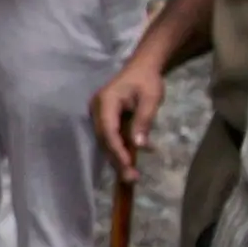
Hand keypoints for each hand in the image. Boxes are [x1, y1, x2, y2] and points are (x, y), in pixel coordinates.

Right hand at [92, 62, 166, 181]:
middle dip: (116, 160)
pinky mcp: (104, 120)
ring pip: (105, 142)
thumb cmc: (147, 81)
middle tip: (131, 179)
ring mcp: (98, 115)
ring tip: (131, 176)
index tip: (128, 166)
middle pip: (104, 140)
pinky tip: (130, 163)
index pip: (108, 131)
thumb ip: (143, 121)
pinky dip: (119, 151)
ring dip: (117, 159)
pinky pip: (109, 138)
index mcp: (106, 101)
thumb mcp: (151, 99)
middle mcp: (97, 110)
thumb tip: (139, 146)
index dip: (117, 150)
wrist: (141, 68)